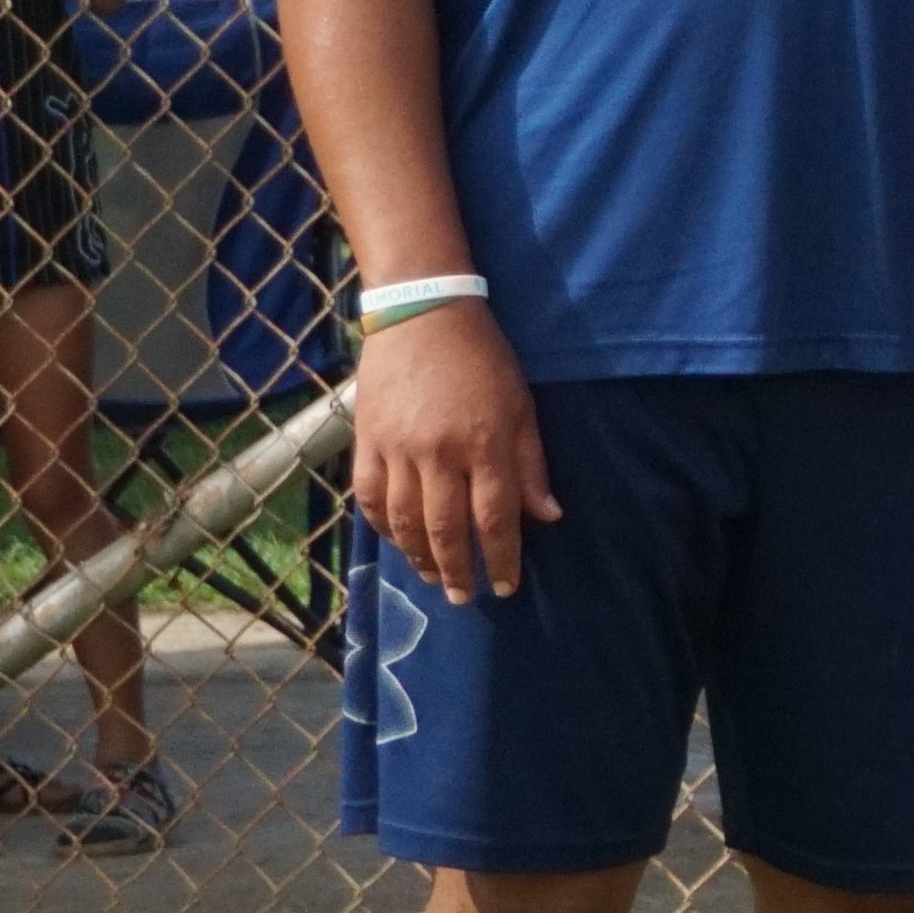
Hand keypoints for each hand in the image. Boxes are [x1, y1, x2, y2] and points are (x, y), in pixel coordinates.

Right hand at [352, 299, 558, 601]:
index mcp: (485, 444)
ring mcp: (396, 449)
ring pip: (404, 521)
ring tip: (433, 578)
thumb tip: (548, 517)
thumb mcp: (522, 406)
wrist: (422, 314)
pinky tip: (397, 542)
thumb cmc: (484, 359)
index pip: (496, 518)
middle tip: (465, 597)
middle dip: (458, 570)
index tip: (505, 586)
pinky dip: (382, 526)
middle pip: (446, 529)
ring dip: (418, 557)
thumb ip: (531, 465)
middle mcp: (438, 453)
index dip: (502, 557)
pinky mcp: (365, 441)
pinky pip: (369, 497)